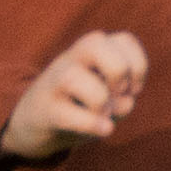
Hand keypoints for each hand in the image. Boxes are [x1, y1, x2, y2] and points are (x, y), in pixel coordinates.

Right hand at [0, 30, 146, 159]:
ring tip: (102, 115)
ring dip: (101, 103)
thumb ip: (122, 97)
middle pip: (96, 43)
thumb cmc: (80, 107)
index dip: (138, 67)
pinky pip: (67, 114)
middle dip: (118, 73)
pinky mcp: (45, 110)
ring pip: (75, 78)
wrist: (32, 125)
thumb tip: (123, 103)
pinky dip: (92, 124)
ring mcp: (54, 82)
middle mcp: (70, 59)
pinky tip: (103, 130)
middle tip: (116, 95)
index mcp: (90, 51)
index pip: (124, 40)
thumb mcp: (108, 97)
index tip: (131, 89)